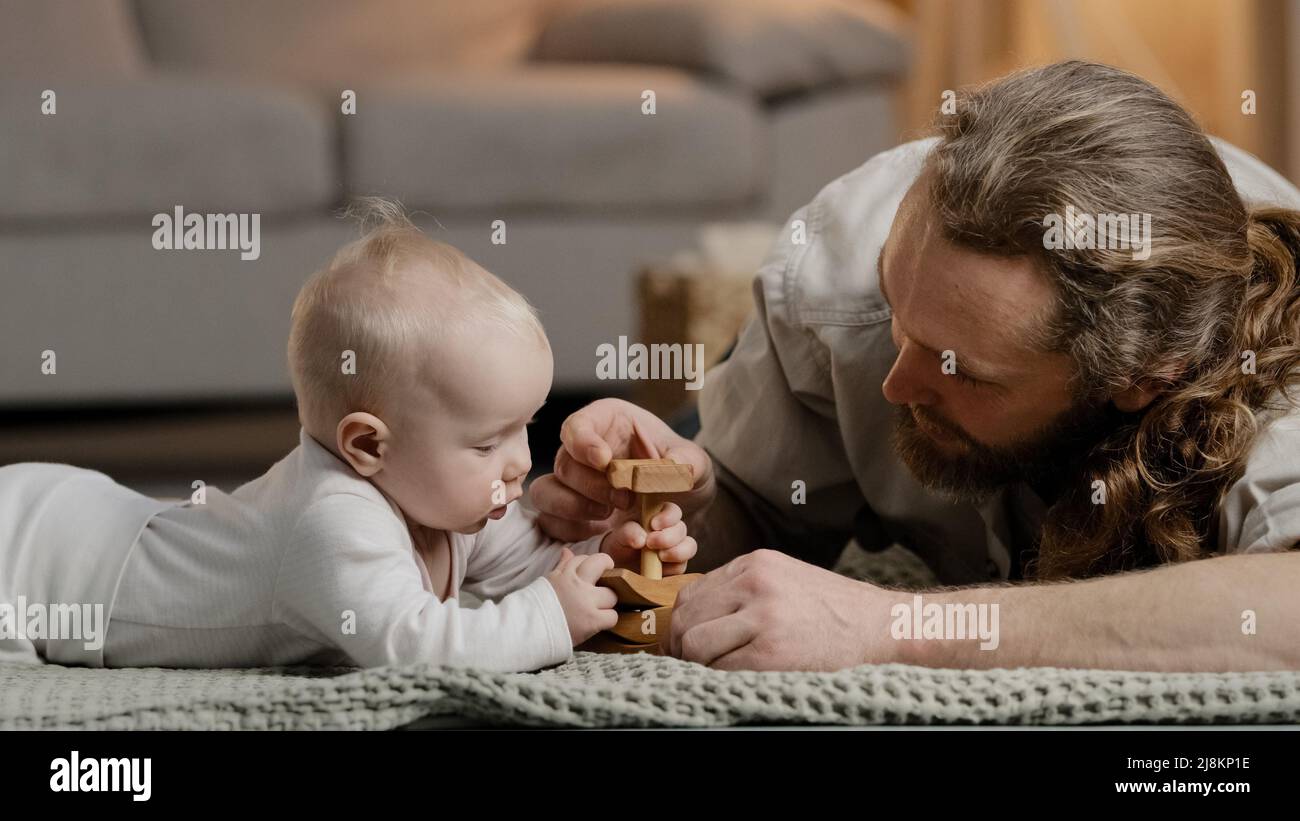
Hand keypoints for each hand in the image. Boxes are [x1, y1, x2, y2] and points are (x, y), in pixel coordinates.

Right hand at [530, 398, 714, 542]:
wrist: (681, 500)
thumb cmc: (680, 468)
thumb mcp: (693, 460)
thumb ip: (686, 460)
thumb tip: (672, 467)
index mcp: (606, 423)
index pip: (578, 426)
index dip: (583, 442)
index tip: (604, 459)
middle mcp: (581, 452)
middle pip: (564, 464)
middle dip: (592, 485)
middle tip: (625, 498)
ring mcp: (570, 485)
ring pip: (546, 494)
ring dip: (575, 509)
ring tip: (609, 516)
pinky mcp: (570, 516)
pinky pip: (552, 523)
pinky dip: (573, 532)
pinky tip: (601, 533)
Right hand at [546, 548, 618, 645]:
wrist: (528, 631)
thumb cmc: (537, 608)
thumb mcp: (549, 582)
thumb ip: (562, 566)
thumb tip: (567, 551)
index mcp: (564, 574)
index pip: (584, 558)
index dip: (589, 566)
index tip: (588, 577)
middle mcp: (576, 584)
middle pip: (602, 563)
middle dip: (606, 574)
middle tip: (603, 587)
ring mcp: (585, 601)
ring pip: (611, 595)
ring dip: (606, 603)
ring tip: (597, 610)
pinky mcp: (591, 620)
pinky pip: (612, 616)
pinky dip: (607, 620)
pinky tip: (597, 623)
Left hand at [599, 502, 697, 575]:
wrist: (620, 564)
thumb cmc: (621, 542)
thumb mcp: (620, 534)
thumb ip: (628, 531)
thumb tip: (641, 539)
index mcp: (660, 515)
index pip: (673, 510)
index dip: (668, 517)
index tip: (654, 525)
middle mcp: (672, 529)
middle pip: (682, 528)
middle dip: (668, 537)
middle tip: (651, 543)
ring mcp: (677, 547)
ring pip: (690, 546)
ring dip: (677, 551)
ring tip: (660, 556)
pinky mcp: (677, 565)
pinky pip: (683, 566)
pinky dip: (673, 567)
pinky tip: (660, 569)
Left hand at [667, 549, 902, 670]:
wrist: (880, 627)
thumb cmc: (833, 611)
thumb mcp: (784, 579)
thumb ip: (742, 589)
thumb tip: (695, 617)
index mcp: (755, 563)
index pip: (691, 592)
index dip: (682, 622)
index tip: (685, 643)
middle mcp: (754, 583)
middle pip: (685, 617)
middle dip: (680, 645)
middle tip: (689, 665)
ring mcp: (762, 616)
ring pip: (694, 643)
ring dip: (695, 664)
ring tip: (711, 672)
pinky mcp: (771, 652)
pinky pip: (719, 668)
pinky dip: (717, 678)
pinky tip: (733, 679)